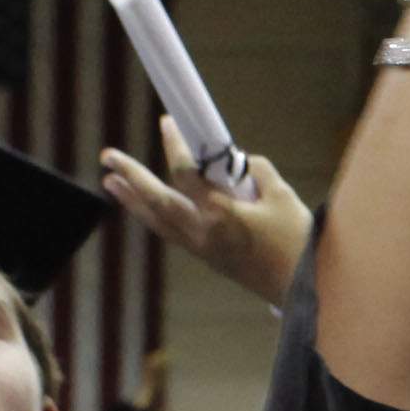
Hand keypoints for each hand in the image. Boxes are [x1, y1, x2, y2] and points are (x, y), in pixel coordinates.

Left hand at [104, 115, 312, 307]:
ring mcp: (201, 248)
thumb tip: (235, 163)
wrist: (302, 288)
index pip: (186, 174)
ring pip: (157, 221)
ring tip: (110, 181)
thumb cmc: (297, 241)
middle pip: (157, 200)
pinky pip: (169, 231)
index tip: (166, 122)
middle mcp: (202, 233)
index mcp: (221, 215)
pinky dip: (152, 215)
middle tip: (107, 156)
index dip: (174, 145)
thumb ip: (256, 171)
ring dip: (132, 200)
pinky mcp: (206, 257)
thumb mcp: (282, 196)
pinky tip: (144, 205)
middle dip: (131, 176)